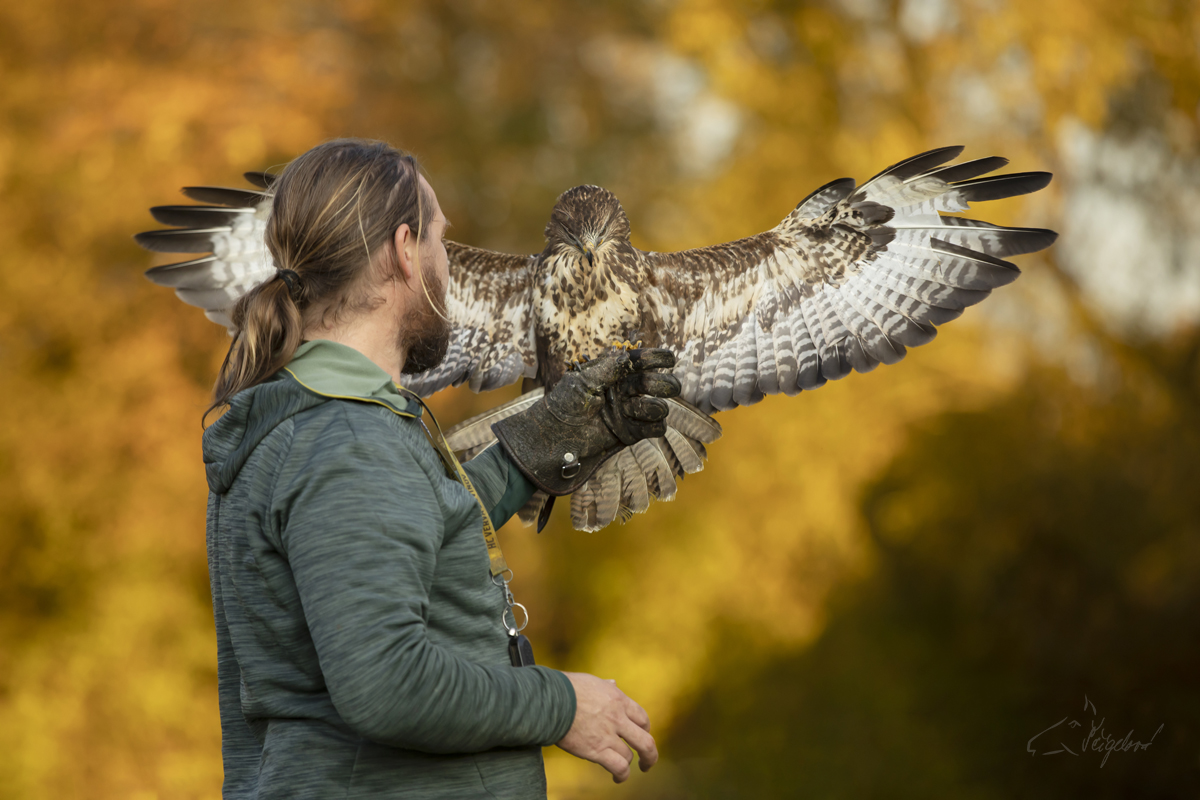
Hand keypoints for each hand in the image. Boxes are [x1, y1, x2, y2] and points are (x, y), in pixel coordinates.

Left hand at [492, 348, 680, 495]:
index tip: (669, 358)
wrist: (555, 437)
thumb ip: (610, 368)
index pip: (641, 362)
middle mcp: (624, 391)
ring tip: (630, 410)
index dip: (657, 358)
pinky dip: (653, 426)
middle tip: (656, 387)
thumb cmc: (565, 405)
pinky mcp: (631, 433)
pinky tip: (637, 424)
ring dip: (651, 407)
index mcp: (613, 373)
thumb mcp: (584, 381)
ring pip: (658, 406)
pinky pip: (656, 428)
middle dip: (662, 383)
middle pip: (657, 383)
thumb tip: (631, 356)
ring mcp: (629, 412)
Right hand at [556, 672, 658, 782]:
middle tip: (647, 761)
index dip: (644, 729)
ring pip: (630, 756)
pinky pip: (618, 767)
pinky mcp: (596, 750)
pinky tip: (617, 778)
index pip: (642, 717)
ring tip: (622, 771)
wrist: (550, 699)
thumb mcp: (591, 681)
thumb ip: (605, 685)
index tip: (641, 735)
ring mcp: (608, 735)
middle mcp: (617, 718)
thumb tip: (613, 683)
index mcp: (618, 699)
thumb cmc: (565, 688)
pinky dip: (621, 775)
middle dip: (650, 754)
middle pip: (645, 740)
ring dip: (629, 765)